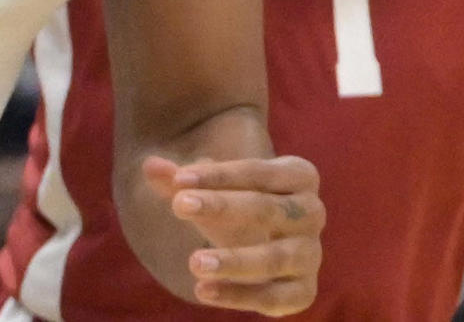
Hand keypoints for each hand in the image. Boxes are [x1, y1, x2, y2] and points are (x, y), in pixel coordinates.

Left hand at [144, 152, 321, 313]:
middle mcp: (312, 212)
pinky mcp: (303, 291)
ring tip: (193, 261)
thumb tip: (150, 166)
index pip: (258, 171)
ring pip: (275, 257)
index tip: (178, 180)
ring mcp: (310, 253)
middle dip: (222, 206)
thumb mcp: (211, 191)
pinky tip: (204, 290)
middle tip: (178, 206)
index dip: (218, 175)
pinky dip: (240, 295)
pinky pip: (275, 297)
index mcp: (298, 175)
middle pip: (266, 208)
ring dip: (234, 260)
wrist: (267, 245)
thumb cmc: (237, 207)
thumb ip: (181, 181)